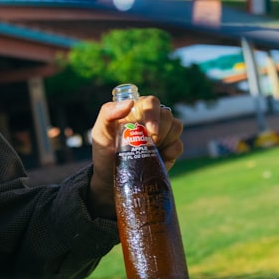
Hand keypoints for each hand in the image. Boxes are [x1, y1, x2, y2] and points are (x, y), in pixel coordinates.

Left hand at [87, 95, 184, 218]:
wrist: (110, 176)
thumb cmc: (104, 150)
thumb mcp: (99, 131)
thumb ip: (108, 112)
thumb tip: (130, 103)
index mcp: (137, 110)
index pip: (151, 103)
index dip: (154, 115)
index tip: (151, 131)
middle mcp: (152, 119)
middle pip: (167, 115)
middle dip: (159, 131)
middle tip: (146, 144)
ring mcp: (163, 133)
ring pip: (176, 127)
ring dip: (165, 140)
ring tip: (150, 150)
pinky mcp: (169, 149)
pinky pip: (179, 145)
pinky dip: (171, 151)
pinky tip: (159, 157)